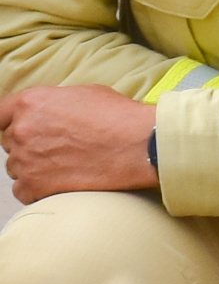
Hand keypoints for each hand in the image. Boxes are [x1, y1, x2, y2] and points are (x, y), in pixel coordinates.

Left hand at [0, 86, 158, 200]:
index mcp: (32, 102)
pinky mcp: (33, 186)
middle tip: (58, 146)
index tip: (18, 127)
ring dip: (33, 166)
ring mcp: (25, 160)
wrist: (139, 145)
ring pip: (15, 166)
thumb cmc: (119, 117)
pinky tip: (60, 181)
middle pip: (10, 140)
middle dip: (29, 143)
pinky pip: (21, 190)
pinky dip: (36, 188)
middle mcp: (23, 130)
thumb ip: (55, 102)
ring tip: (64, 164)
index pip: (0, 112)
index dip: (9, 120)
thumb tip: (49, 111)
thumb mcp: (86, 93)